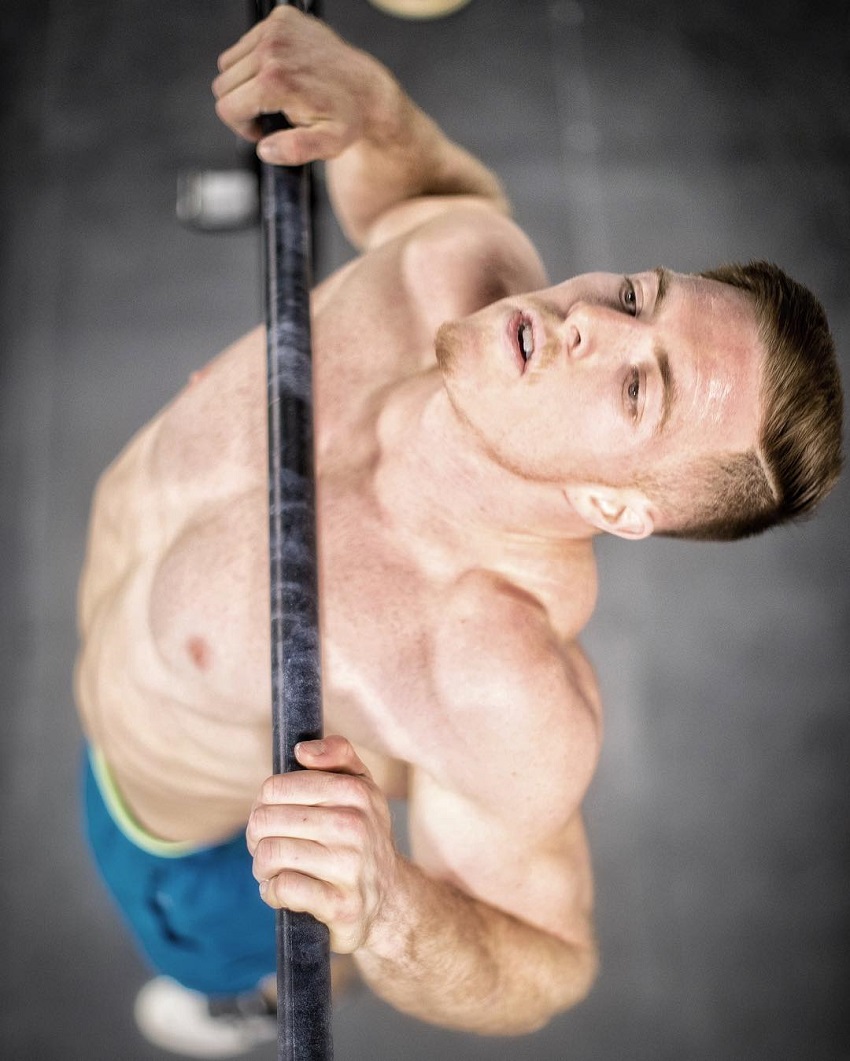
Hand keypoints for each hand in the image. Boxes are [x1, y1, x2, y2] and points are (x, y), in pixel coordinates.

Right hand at [212, 7, 388, 165]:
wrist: (366, 89)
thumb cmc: (347, 118)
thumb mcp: (327, 144)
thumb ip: (294, 150)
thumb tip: (265, 149)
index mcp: (276, 80)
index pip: (227, 106)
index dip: (241, 126)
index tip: (261, 130)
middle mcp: (272, 49)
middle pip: (224, 84)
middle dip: (241, 105)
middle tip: (269, 114)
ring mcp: (276, 29)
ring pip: (230, 63)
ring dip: (245, 83)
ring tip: (274, 95)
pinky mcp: (281, 18)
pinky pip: (246, 43)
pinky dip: (255, 61)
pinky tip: (280, 74)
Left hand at [247, 735, 399, 952]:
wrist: (389, 898)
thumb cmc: (362, 835)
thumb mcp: (360, 787)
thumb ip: (337, 754)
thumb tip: (302, 751)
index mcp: (355, 791)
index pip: (275, 788)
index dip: (263, 804)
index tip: (274, 817)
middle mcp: (354, 825)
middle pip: (266, 820)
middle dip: (257, 837)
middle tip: (269, 846)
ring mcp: (349, 866)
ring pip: (270, 854)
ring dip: (262, 866)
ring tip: (273, 869)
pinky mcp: (341, 904)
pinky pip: (283, 888)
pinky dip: (272, 891)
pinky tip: (282, 891)